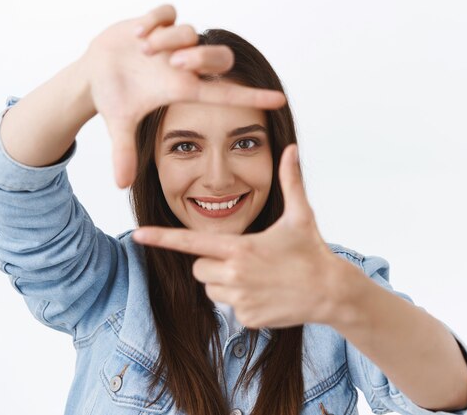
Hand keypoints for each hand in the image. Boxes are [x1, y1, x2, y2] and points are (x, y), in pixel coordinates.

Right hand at [80, 4, 285, 187]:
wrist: (95, 73)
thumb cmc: (115, 99)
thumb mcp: (120, 123)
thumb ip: (124, 152)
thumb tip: (120, 185)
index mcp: (183, 89)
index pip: (226, 94)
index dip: (253, 97)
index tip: (280, 100)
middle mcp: (184, 65)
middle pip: (219, 58)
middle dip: (200, 58)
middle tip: (173, 64)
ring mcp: (173, 42)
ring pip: (189, 33)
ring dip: (165, 40)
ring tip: (142, 50)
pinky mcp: (158, 22)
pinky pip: (167, 12)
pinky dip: (153, 20)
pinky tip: (137, 34)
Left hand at [132, 144, 350, 328]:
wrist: (330, 291)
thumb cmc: (312, 250)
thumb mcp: (301, 215)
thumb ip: (291, 180)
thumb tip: (292, 148)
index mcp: (240, 248)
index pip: (191, 243)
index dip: (162, 237)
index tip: (137, 234)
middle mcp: (235, 275)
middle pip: (199, 268)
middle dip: (212, 263)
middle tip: (244, 259)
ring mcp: (240, 300)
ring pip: (212, 290)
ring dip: (225, 284)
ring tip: (257, 277)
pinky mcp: (248, 319)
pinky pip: (230, 309)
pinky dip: (242, 302)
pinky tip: (266, 294)